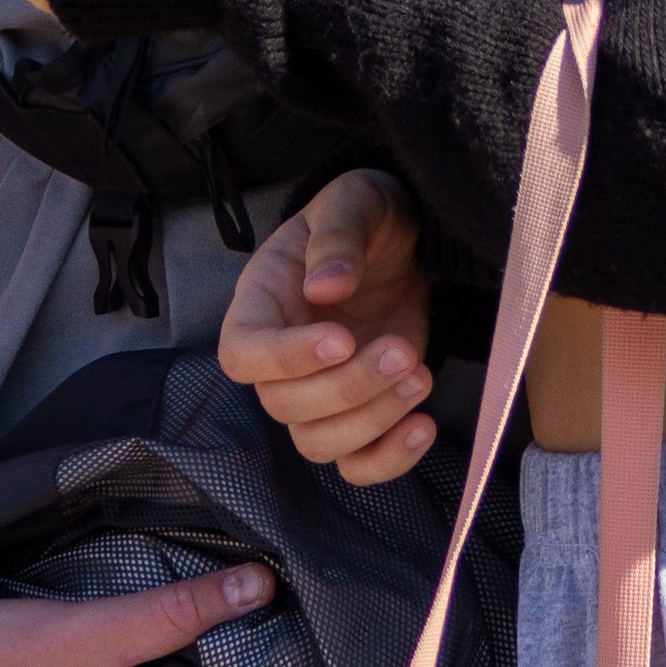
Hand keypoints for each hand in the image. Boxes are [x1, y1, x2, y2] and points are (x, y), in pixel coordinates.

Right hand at [220, 170, 437, 484]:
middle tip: (401, 351)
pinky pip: (356, 465)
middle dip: (348, 387)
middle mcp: (279, 359)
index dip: (284, 358)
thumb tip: (325, 286)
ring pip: (318, 442)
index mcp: (261, 305)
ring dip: (372, 421)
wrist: (399, 243)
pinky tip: (422, 424)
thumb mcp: (353, 201)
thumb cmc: (363, 216)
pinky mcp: (359, 413)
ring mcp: (318, 393)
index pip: (243, 354)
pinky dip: (388, 460)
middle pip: (284, 406)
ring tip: (418, 375)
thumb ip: (337, 236)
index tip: (341, 339)